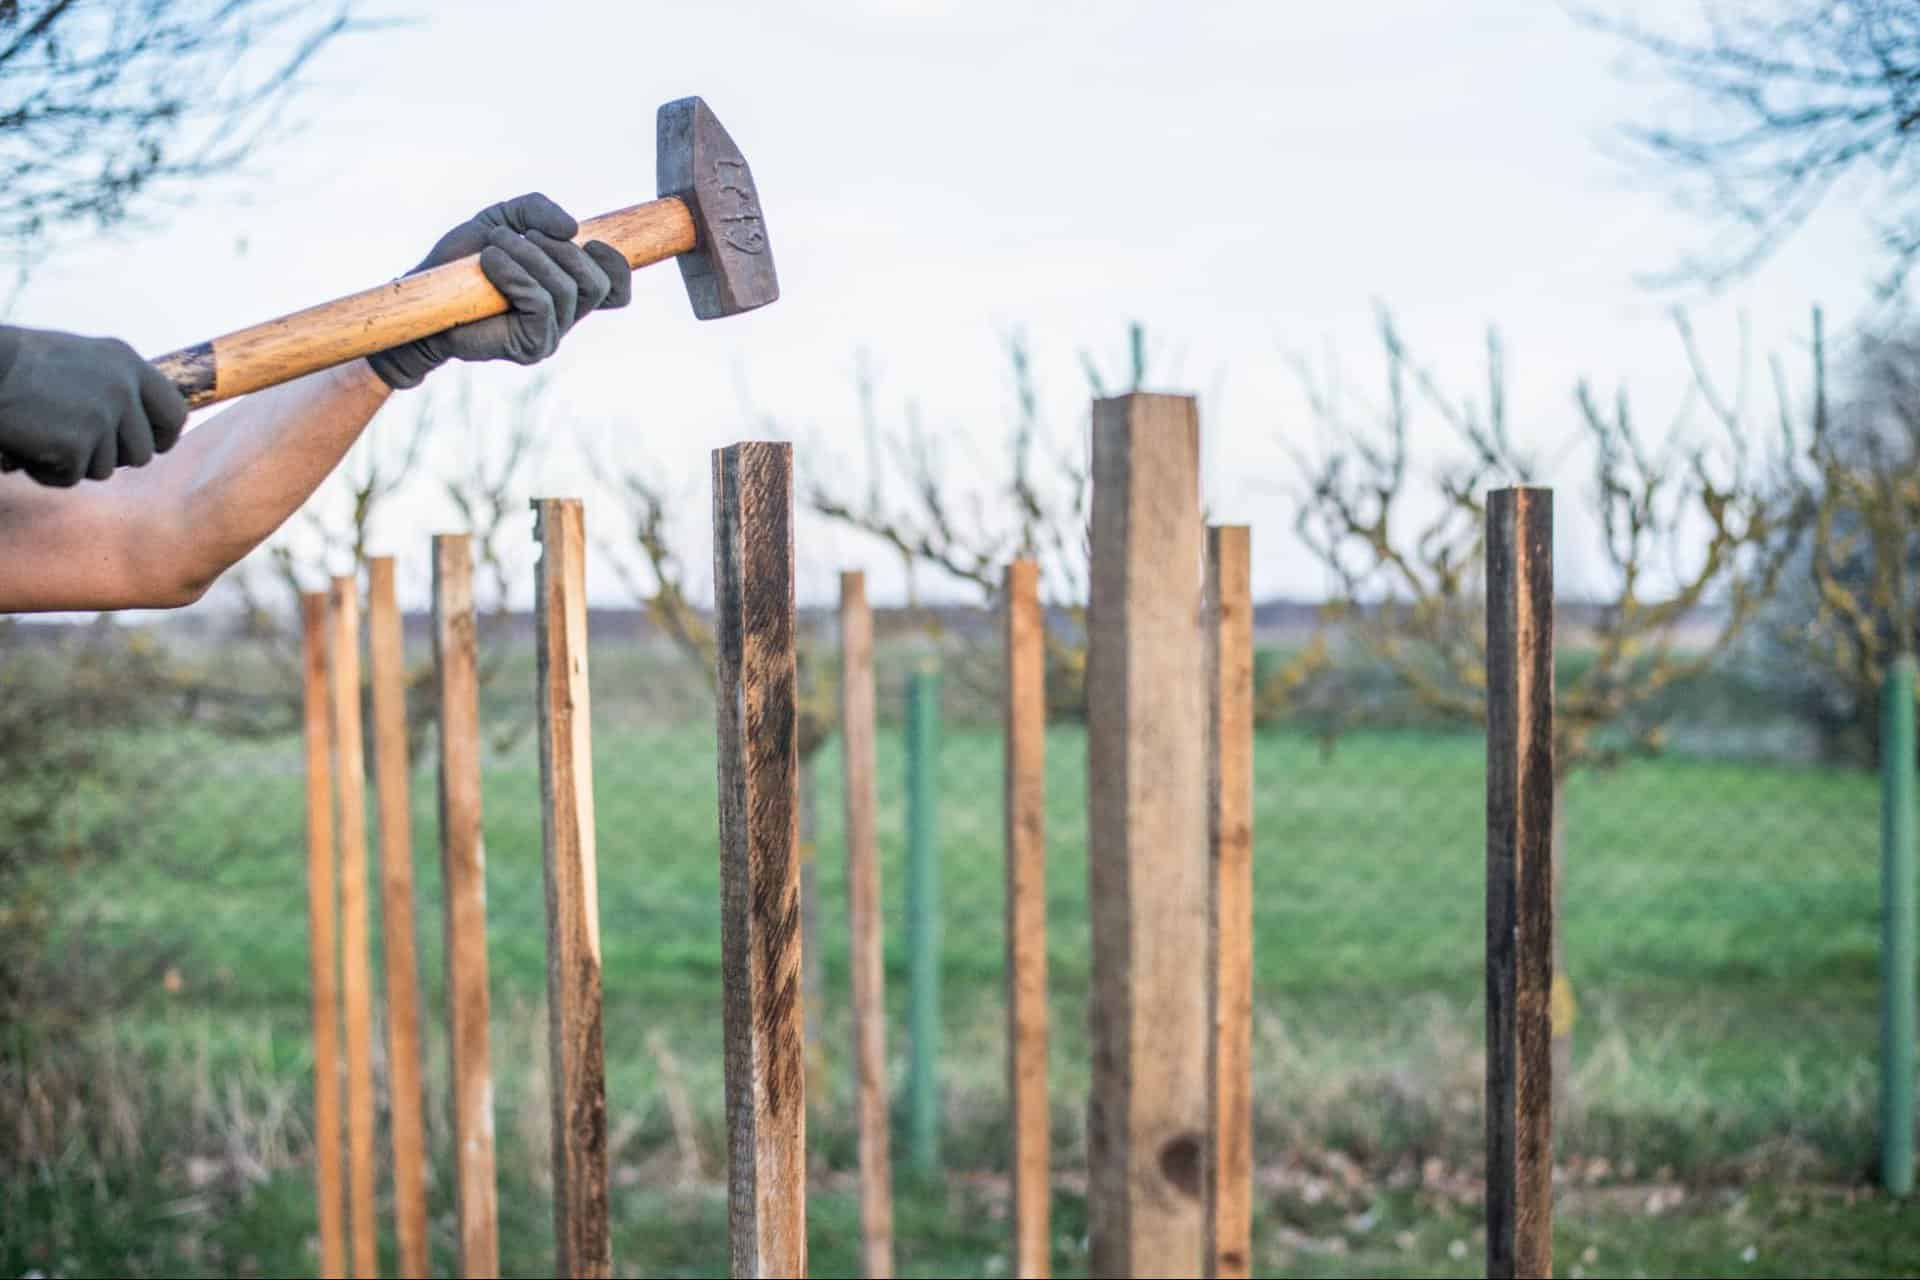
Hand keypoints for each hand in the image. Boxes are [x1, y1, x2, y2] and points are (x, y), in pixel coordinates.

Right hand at [0, 326, 189, 486]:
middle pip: (142, 452)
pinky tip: (27, 446)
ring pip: (106, 469)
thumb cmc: (19, 367)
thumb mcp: (80, 361)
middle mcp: (122, 386)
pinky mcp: (76, 442)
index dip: (162, 436)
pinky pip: (71, 477)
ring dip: (74, 463)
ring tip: (42, 435)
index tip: (148, 445)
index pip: (175, 412)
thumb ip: (115, 386)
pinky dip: (46, 471)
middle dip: (112, 457)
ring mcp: (102, 415)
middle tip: (76, 444)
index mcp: (126, 362)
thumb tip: (144, 428)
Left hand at [367, 193, 632, 389]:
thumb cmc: (464, 261)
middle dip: (558, 249)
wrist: (426, 294)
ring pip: (567, 289)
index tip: (590, 242)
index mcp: (569, 291)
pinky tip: (489, 262)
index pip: (617, 290)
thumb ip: (539, 212)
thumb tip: (573, 229)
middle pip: (598, 284)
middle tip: (517, 238)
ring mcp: (552, 335)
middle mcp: (567, 317)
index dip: (616, 265)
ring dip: (528, 255)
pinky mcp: (531, 346)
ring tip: (492, 247)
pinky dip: (515, 274)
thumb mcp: (505, 219)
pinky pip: (541, 302)